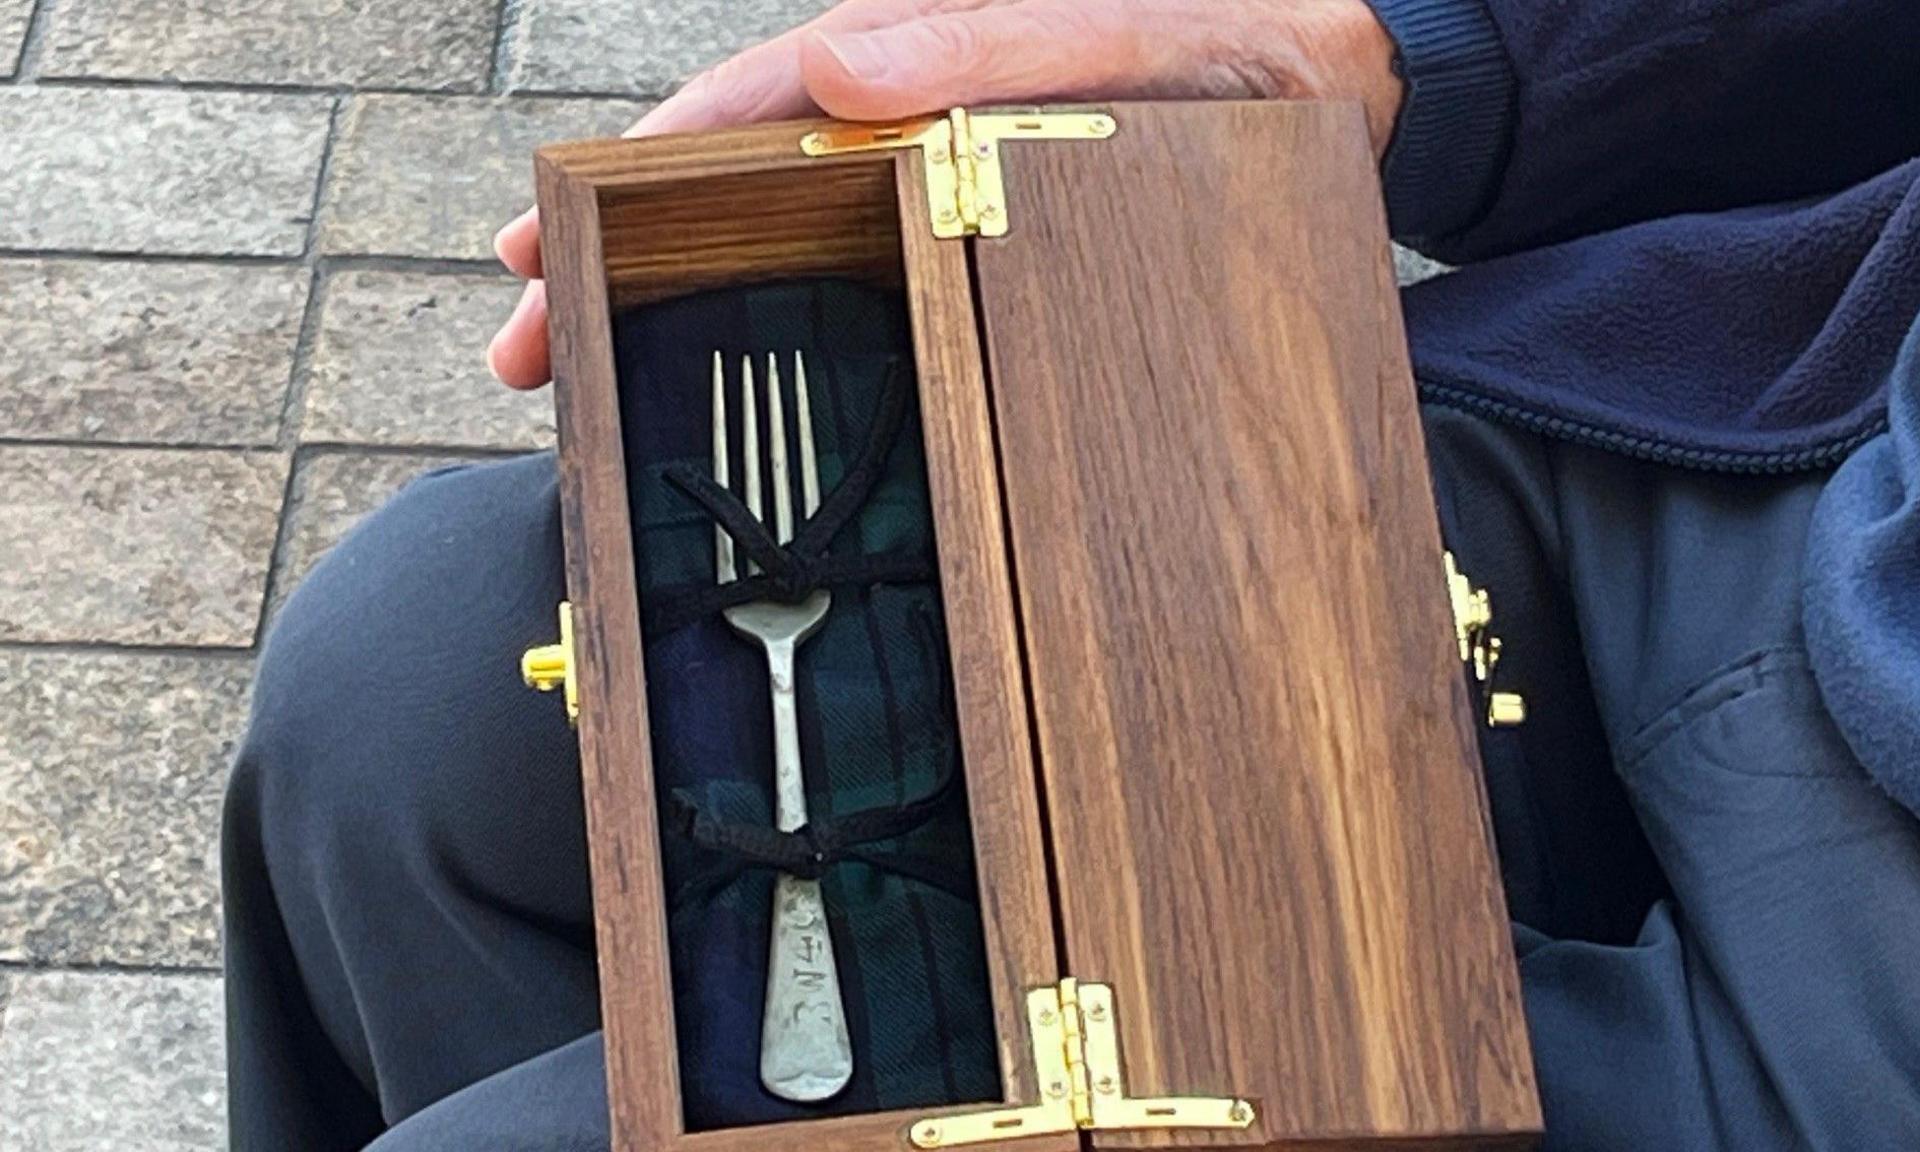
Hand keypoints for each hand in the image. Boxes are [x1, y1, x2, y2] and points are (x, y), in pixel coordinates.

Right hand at [486, 0, 1402, 388]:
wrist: (1343, 84)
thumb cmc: (1234, 55)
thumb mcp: (1112, 46)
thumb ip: (987, 50)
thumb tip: (839, 74)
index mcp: (914, 59)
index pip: (735, 115)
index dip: (625, 179)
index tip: (532, 246)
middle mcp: (909, 114)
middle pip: (728, 183)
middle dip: (615, 258)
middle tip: (523, 351)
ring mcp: (942, 177)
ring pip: (781, 235)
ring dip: (682, 297)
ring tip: (595, 371)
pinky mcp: (988, 231)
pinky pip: (862, 272)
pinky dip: (786, 319)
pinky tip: (753, 372)